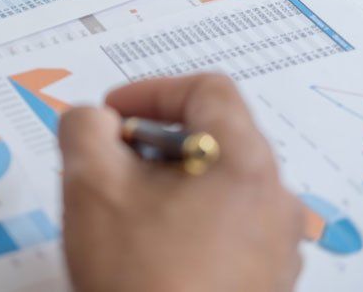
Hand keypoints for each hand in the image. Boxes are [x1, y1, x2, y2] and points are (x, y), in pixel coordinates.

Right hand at [59, 74, 303, 291]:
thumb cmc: (137, 275)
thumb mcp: (90, 185)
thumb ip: (84, 128)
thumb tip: (95, 120)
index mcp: (245, 163)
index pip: (207, 91)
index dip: (150, 91)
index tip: (109, 118)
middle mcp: (277, 200)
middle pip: (216, 137)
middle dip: (154, 141)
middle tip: (109, 164)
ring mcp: (278, 247)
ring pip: (220, 185)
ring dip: (169, 182)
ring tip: (124, 211)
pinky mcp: (268, 284)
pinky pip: (228, 227)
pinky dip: (187, 219)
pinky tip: (149, 250)